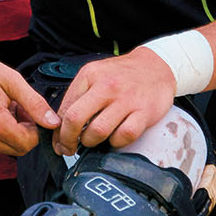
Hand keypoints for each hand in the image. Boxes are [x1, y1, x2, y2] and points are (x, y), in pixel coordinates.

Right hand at [0, 49, 60, 156]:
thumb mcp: (9, 79)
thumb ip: (34, 102)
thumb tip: (52, 122)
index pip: (28, 144)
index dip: (32, 129)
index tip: (25, 114)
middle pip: (16, 150)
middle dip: (19, 132)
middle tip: (10, 109)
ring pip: (0, 149)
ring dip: (3, 133)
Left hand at [53, 48, 177, 154]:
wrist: (157, 67)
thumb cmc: (121, 75)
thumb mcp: (95, 75)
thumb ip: (77, 97)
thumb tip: (58, 127)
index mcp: (90, 75)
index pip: (65, 108)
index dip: (58, 131)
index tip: (59, 143)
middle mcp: (107, 86)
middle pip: (76, 119)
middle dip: (68, 139)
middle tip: (70, 148)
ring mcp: (127, 99)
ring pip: (99, 131)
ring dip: (92, 142)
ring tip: (93, 140)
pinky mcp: (145, 112)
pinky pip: (124, 136)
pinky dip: (116, 142)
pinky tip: (115, 137)